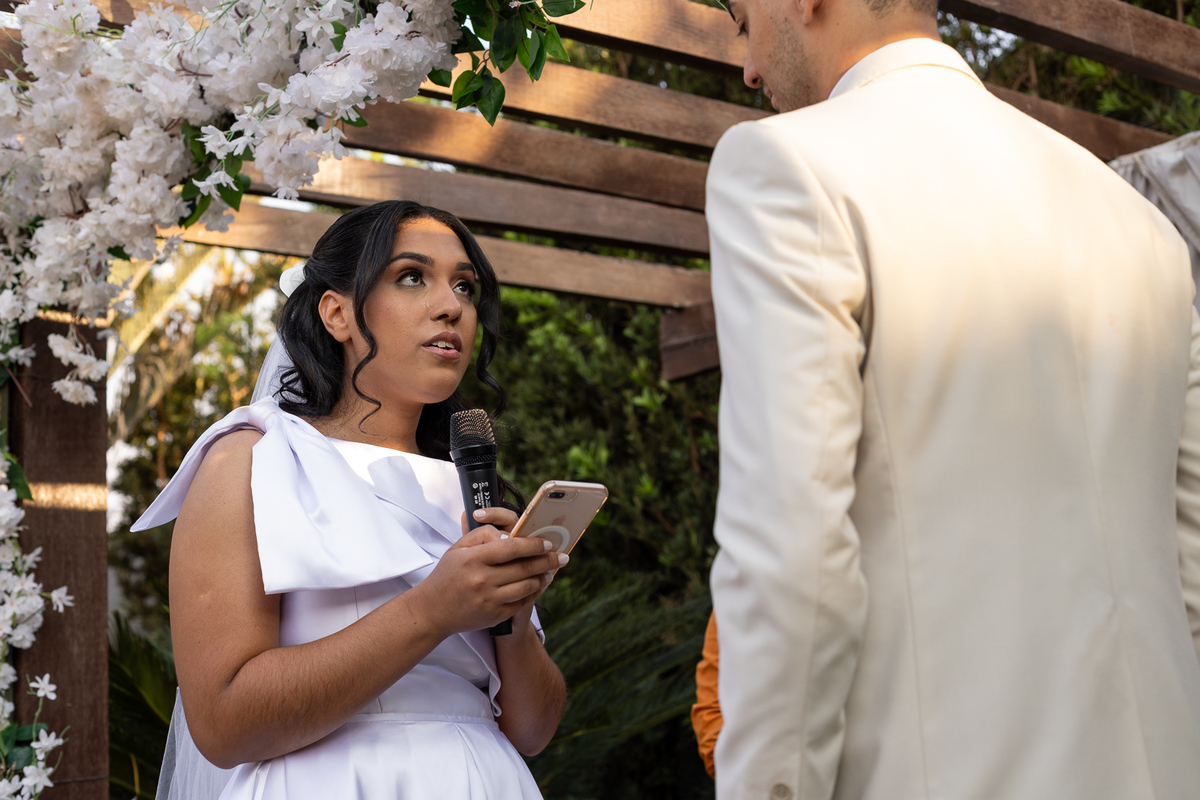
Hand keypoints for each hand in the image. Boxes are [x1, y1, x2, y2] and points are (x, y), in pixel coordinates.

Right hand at [407, 510, 564, 636]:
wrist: (433, 611)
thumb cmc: (447, 575)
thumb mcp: (457, 549)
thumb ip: (482, 536)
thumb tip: (509, 535)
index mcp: (473, 559)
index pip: (512, 548)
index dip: (533, 544)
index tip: (547, 542)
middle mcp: (482, 580)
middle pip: (524, 568)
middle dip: (548, 561)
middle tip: (562, 556)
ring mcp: (489, 600)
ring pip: (527, 586)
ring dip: (543, 578)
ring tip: (551, 571)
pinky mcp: (494, 616)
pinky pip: (521, 603)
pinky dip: (533, 593)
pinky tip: (538, 585)